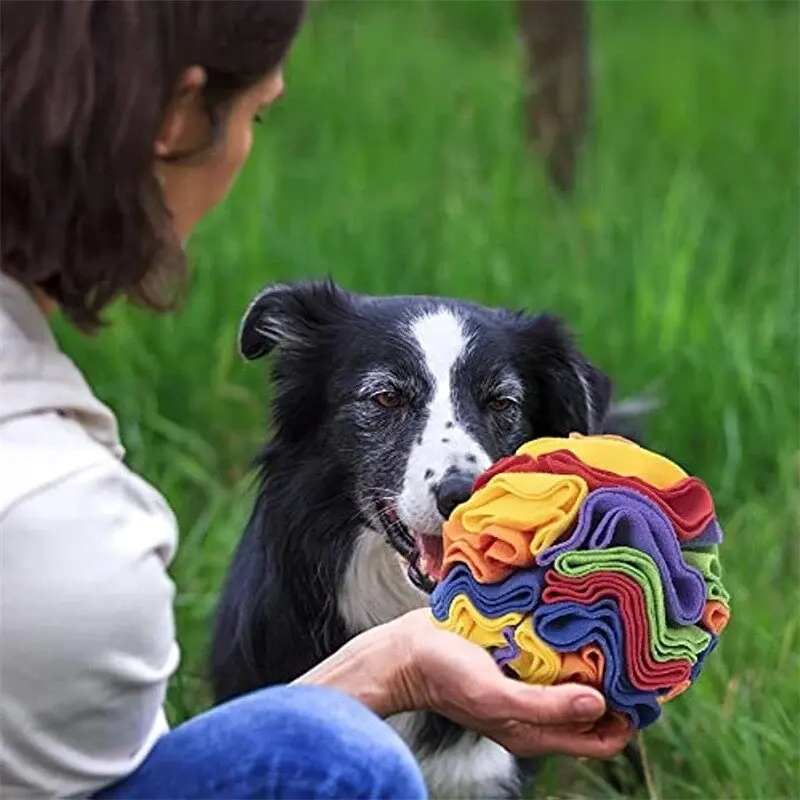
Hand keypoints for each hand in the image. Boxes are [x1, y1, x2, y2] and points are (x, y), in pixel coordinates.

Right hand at [388, 608, 635, 759]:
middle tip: (636, 651)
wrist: (406, 651)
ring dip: (594, 659)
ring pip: (574, 676)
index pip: (601, 739)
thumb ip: (546, 706)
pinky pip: (551, 654)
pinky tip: (574, 616)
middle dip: (618, 686)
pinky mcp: (513, 656)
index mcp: (534, 731)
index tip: (646, 687)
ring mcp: (524, 681)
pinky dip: (567, 641)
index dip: (629, 721)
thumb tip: (599, 704)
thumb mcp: (495, 697)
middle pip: (593, 707)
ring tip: (613, 629)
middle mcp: (535, 708)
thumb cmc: (445, 677)